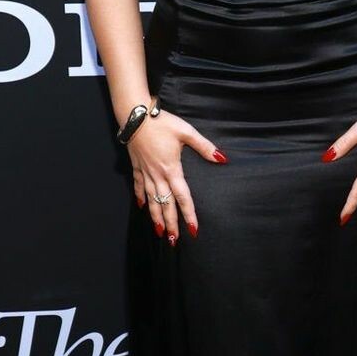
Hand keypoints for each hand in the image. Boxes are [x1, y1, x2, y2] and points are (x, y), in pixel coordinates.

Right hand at [129, 106, 226, 243]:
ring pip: (151, 200)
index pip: (183, 197)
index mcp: (172, 169)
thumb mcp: (186, 132)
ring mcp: (145, 172)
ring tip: (159, 232)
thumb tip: (221, 158)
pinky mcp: (137, 166)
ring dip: (155, 217)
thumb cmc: (161, 122)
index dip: (189, 214)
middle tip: (174, 241)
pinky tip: (141, 207)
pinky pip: (138, 186)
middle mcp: (158, 175)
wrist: (135, 115)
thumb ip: (204, 146)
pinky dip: (140, 198)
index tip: (193, 230)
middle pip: (166, 204)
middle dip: (170, 223)